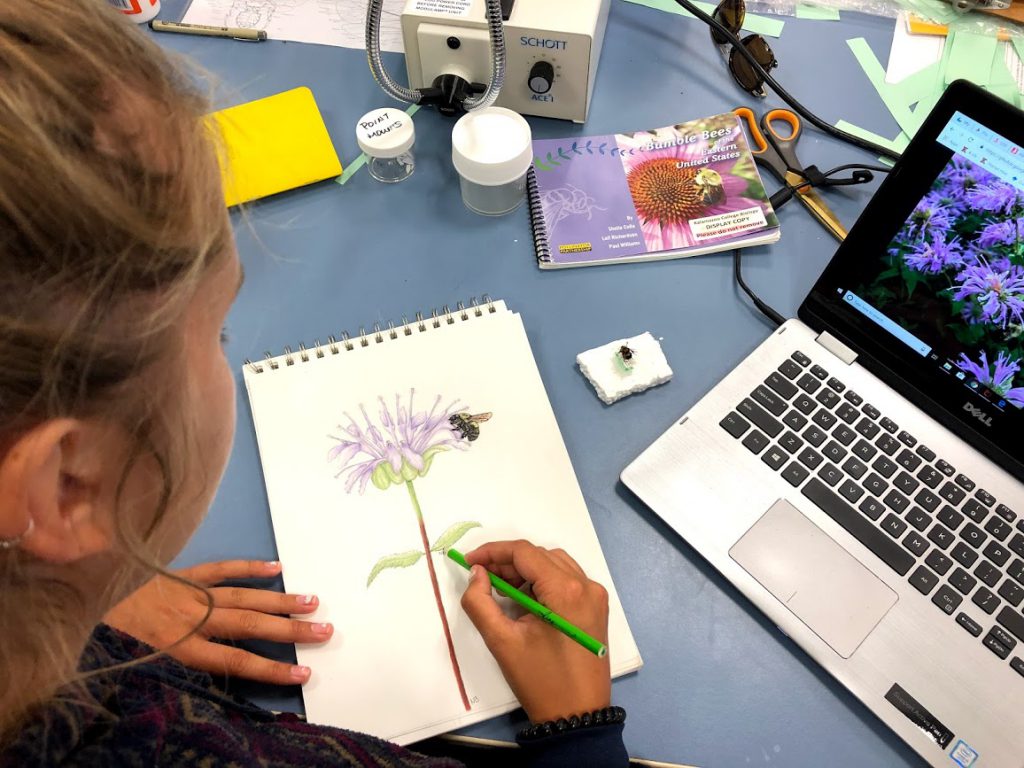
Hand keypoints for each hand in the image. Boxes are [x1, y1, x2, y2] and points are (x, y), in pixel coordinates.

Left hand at [103, 559, 331, 684]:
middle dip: (289, 630)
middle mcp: (191, 617)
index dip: (271, 668)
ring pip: (242, 596)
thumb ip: (182, 666)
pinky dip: (249, 567)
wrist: (75, 600)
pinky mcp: (182, 573)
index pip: (235, 660)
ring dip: (280, 600)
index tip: (304, 671)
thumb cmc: (109, 643)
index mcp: (179, 646)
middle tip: (325, 631)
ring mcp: (189, 592)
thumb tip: (221, 672)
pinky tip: (277, 568)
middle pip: (248, 624)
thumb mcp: (142, 666)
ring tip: (313, 603)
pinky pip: (220, 568)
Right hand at [460, 540, 610, 722]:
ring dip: (525, 571)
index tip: (469, 560)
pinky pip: (567, 581)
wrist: (577, 716)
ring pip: (554, 565)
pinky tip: (525, 600)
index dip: (493, 551)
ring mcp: (595, 596)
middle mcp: (586, 585)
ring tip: (501, 590)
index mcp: (566, 590)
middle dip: (507, 562)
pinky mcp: (596, 608)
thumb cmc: (540, 680)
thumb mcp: (502, 641)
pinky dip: (543, 583)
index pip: (525, 552)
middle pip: (540, 556)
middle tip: (481, 578)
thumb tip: (477, 573)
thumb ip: (480, 602)